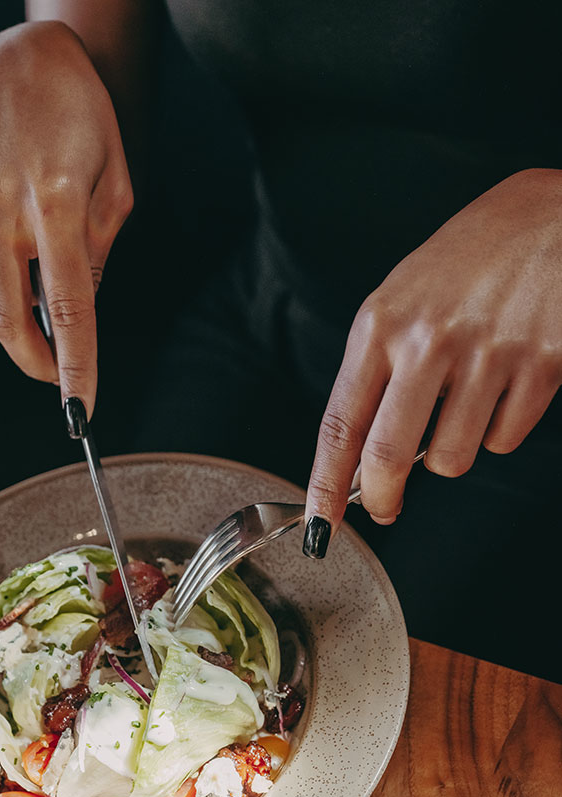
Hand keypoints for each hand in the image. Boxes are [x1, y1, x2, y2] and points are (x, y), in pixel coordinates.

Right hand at [0, 20, 133, 415]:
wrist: (21, 55)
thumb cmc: (81, 116)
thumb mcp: (116, 183)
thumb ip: (98, 251)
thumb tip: (74, 310)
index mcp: (59, 202)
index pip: (69, 308)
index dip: (75, 366)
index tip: (81, 409)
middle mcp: (4, 204)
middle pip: (7, 318)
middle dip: (32, 362)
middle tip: (54, 377)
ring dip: (17, 293)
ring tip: (39, 244)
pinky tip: (10, 215)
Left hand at [303, 168, 561, 556]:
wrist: (554, 212)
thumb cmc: (471, 258)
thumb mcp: (404, 298)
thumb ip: (380, 370)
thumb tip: (360, 455)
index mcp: (382, 324)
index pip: (341, 424)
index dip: (324, 485)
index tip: (317, 523)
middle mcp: (429, 340)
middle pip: (389, 456)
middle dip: (382, 497)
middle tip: (385, 507)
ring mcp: (487, 354)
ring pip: (451, 458)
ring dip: (451, 451)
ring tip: (464, 403)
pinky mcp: (542, 365)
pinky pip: (503, 438)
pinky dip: (499, 427)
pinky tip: (505, 383)